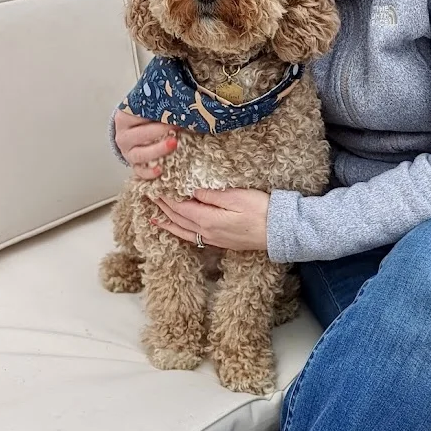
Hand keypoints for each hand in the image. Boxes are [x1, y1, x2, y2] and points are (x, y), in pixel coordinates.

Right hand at [114, 108, 179, 179]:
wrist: (134, 132)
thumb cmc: (145, 118)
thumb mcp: (147, 108)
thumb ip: (159, 104)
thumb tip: (179, 102)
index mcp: (124, 117)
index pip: (136, 114)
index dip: (154, 113)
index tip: (170, 112)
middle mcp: (123, 136)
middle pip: (139, 135)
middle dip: (158, 131)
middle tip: (176, 127)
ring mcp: (127, 153)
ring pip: (139, 154)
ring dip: (157, 150)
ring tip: (174, 144)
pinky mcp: (134, 165)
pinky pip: (140, 171)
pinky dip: (149, 172)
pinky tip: (160, 170)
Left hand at [151, 188, 269, 251]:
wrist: (280, 232)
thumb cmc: (262, 211)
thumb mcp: (237, 197)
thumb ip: (212, 195)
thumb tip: (192, 191)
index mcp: (208, 220)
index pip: (180, 208)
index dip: (166, 198)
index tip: (155, 188)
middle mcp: (207, 232)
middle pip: (179, 219)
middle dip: (164, 208)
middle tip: (150, 198)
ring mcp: (214, 239)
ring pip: (183, 231)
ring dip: (169, 223)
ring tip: (156, 218)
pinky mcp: (221, 242)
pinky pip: (193, 237)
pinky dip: (181, 232)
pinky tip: (179, 230)